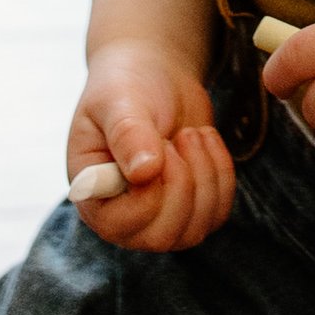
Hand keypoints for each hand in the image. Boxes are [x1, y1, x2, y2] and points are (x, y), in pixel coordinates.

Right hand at [69, 37, 233, 250]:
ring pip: (194, 231)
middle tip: (179, 137)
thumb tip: (144, 173)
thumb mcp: (119, 100)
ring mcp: (157, 218)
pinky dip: (222, 175)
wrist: (154, 77)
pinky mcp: (190, 208)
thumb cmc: (126, 86)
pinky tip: (205, 141)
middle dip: (183, 183)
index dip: (148, 193)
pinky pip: (216, 214)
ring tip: (191, 135)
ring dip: (205, 176)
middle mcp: (121, 216)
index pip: (118, 225)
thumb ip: (127, 133)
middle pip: (161, 237)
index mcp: (92, 194)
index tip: (161, 145)